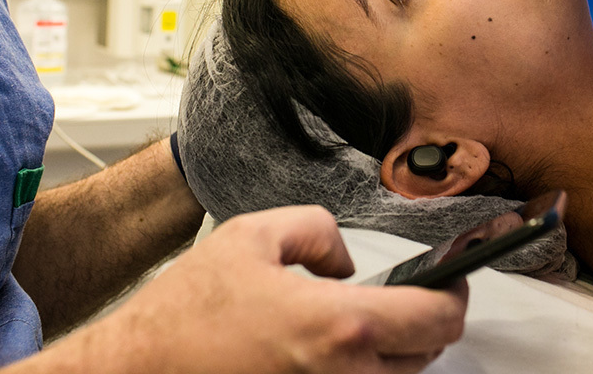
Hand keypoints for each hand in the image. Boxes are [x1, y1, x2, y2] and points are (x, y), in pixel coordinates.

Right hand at [67, 205, 467, 373]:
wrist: (137, 372)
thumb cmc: (187, 312)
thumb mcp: (254, 235)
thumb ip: (319, 232)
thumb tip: (347, 263)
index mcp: (340, 328)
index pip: (438, 318)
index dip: (455, 293)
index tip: (452, 278)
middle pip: (426, 357)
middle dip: (428, 321)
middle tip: (415, 294)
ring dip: (398, 353)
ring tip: (371, 321)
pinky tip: (337, 351)